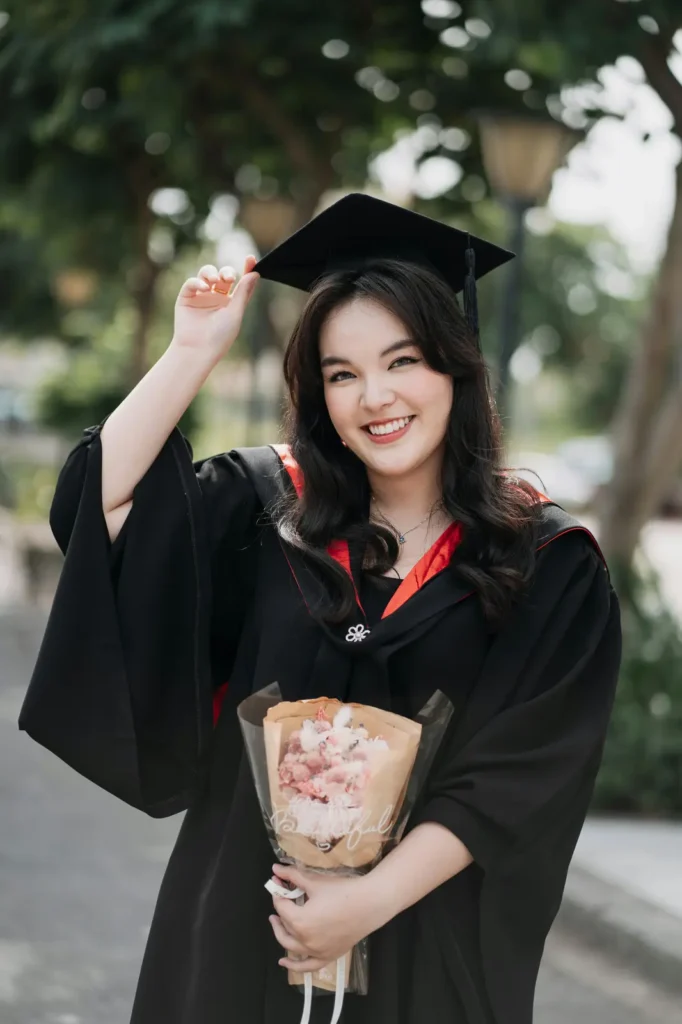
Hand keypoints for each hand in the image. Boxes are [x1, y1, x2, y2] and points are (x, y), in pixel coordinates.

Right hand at [171, 255, 259, 359]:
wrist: (197, 349)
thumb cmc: (219, 336)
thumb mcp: (235, 313)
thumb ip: (244, 292)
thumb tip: (255, 273)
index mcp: (232, 303)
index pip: (241, 283)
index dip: (246, 269)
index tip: (251, 259)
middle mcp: (218, 297)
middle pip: (224, 275)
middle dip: (227, 272)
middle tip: (228, 278)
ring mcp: (202, 296)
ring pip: (207, 274)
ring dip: (211, 272)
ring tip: (214, 280)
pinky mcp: (187, 297)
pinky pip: (192, 282)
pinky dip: (197, 282)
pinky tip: (203, 287)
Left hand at [268, 863, 390, 973]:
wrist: (369, 905)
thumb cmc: (342, 891)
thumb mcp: (315, 882)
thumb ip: (293, 875)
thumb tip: (275, 868)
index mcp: (300, 921)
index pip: (281, 906)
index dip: (278, 893)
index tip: (278, 883)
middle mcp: (305, 940)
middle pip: (284, 925)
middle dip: (279, 910)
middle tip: (280, 899)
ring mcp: (316, 951)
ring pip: (290, 946)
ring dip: (281, 934)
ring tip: (276, 923)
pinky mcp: (327, 956)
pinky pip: (307, 966)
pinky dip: (294, 966)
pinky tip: (284, 963)